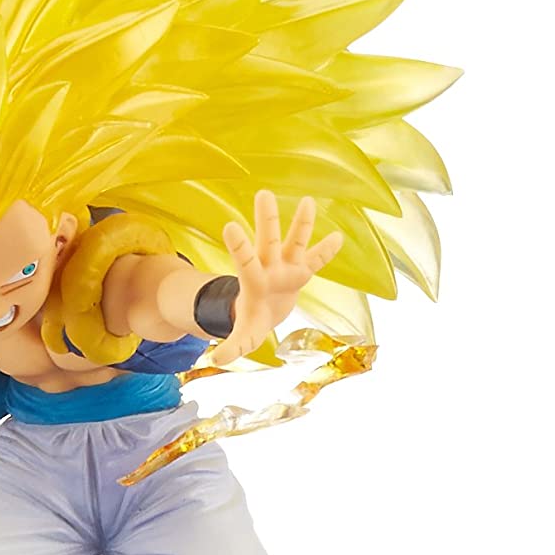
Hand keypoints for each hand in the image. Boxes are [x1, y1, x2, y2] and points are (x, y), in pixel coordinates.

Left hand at [211, 191, 342, 366]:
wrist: (265, 312)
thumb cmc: (251, 321)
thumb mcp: (244, 336)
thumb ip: (233, 345)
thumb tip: (215, 361)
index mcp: (253, 281)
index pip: (245, 261)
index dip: (239, 245)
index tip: (230, 225)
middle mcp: (269, 268)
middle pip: (268, 240)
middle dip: (267, 219)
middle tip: (264, 193)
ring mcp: (286, 267)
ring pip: (295, 242)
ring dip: (303, 224)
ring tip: (309, 201)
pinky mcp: (302, 272)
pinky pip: (317, 260)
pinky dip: (327, 251)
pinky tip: (339, 236)